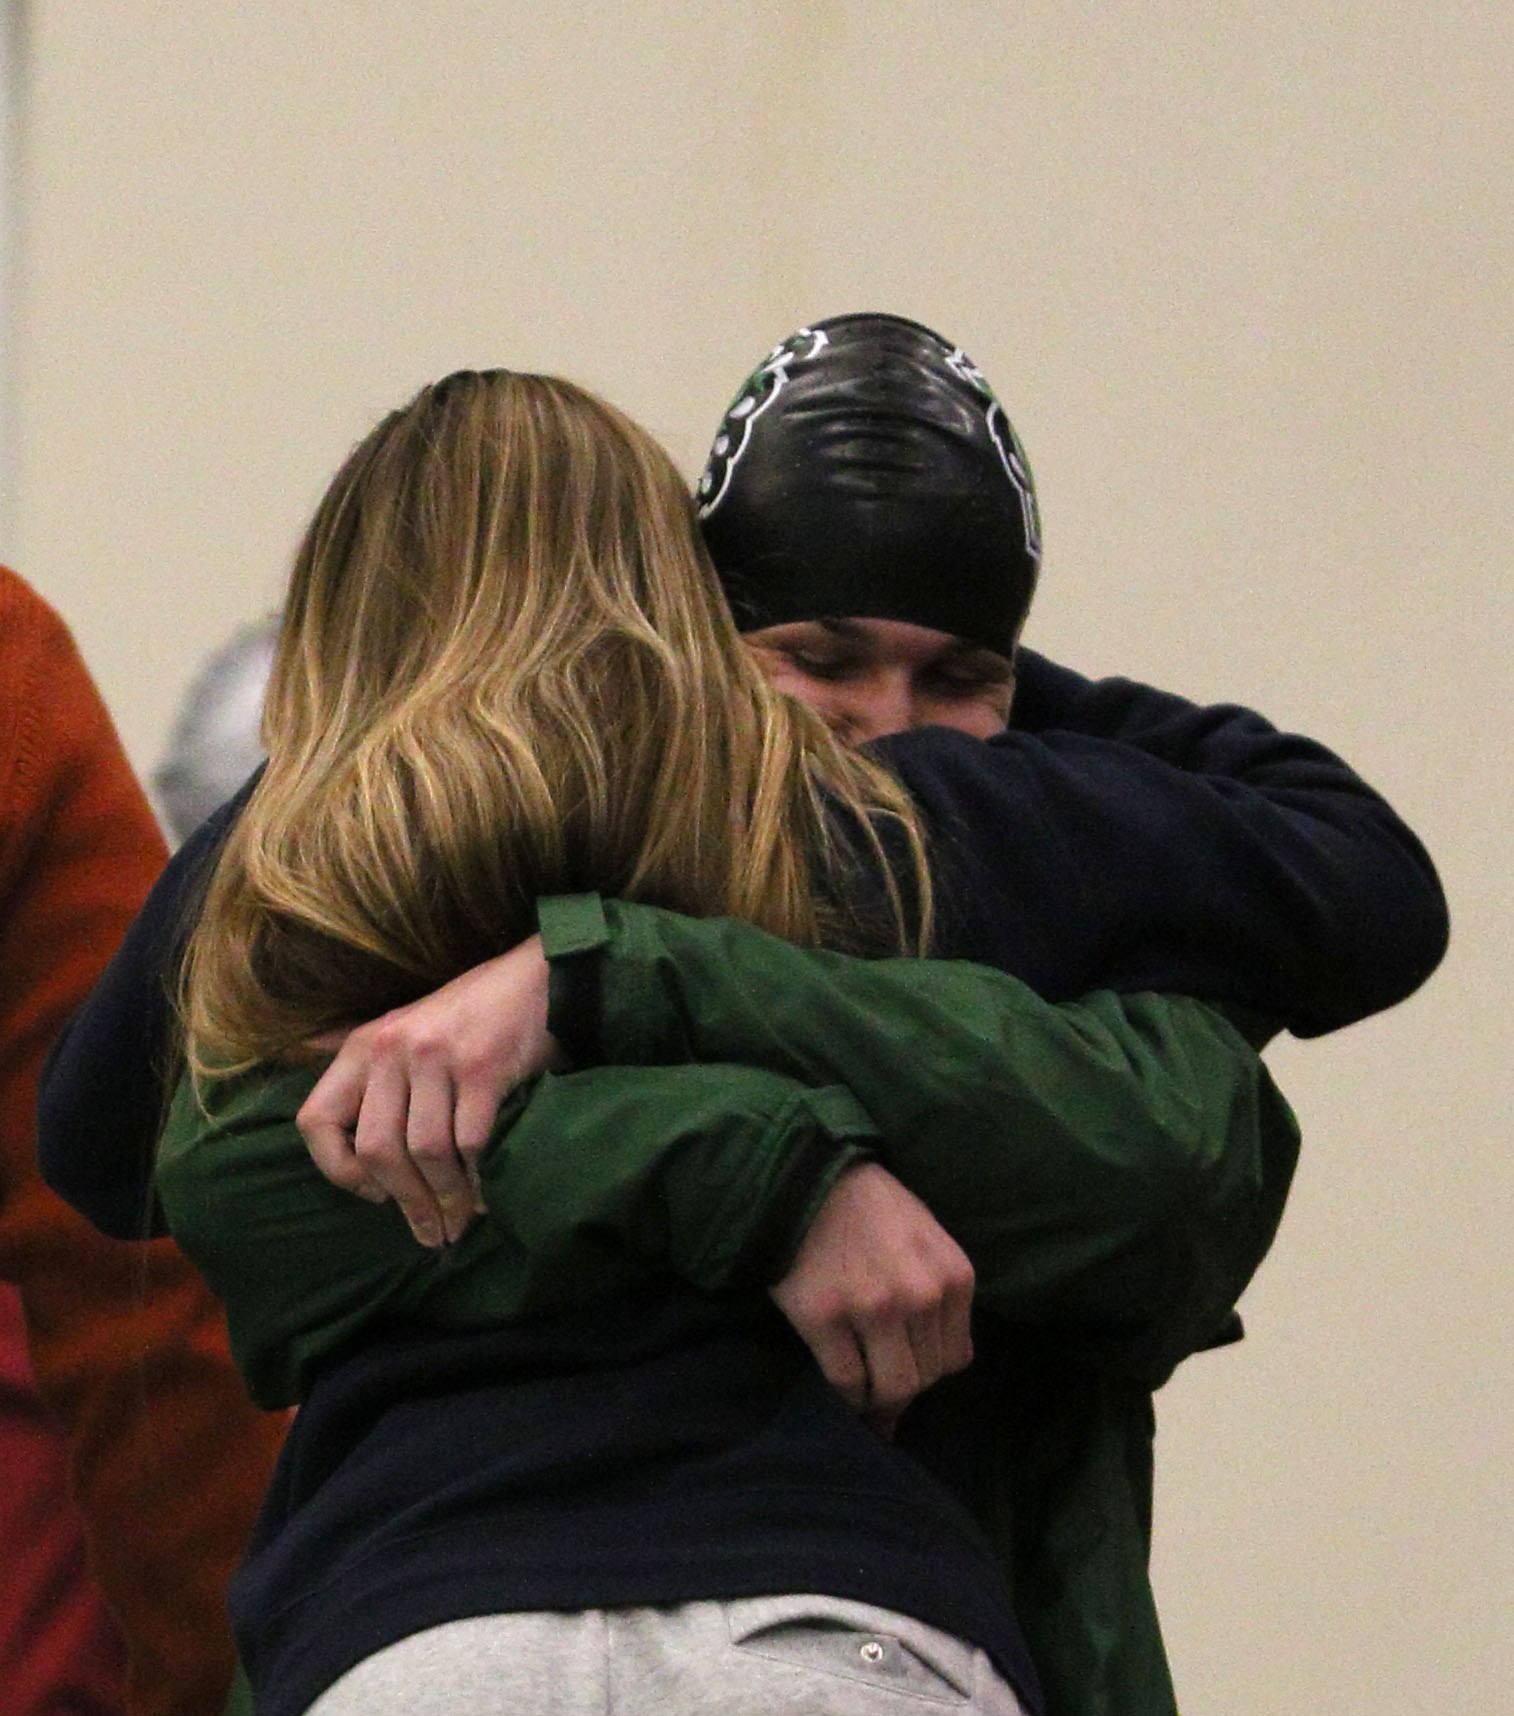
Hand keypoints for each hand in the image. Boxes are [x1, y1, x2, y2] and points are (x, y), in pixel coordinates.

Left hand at [296, 936, 563, 1246]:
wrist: (536, 981)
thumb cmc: (468, 1017)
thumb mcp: (403, 1030)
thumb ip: (364, 1068)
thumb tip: (304, 1087)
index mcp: (363, 1047)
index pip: (317, 1121)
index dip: (337, 1169)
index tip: (374, 1193)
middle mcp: (391, 1048)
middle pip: (378, 1148)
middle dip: (407, 1201)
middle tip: (431, 1233)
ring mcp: (437, 1056)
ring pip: (426, 1151)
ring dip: (445, 1198)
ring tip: (459, 1222)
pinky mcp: (483, 1065)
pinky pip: (470, 1141)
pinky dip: (478, 1178)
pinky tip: (485, 1195)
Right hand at [769, 1162, 974, 1429]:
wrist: (811, 1179)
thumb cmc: (872, 1209)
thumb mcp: (929, 1241)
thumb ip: (942, 1294)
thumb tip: (944, 1361)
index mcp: (953, 1276)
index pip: (955, 1358)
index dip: (928, 1370)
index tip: (906, 1367)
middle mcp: (921, 1295)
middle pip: (924, 1378)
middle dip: (902, 1390)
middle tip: (880, 1386)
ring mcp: (873, 1308)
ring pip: (890, 1388)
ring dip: (876, 1399)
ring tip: (863, 1394)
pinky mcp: (824, 1317)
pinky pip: (846, 1381)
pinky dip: (846, 1396)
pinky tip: (841, 1385)